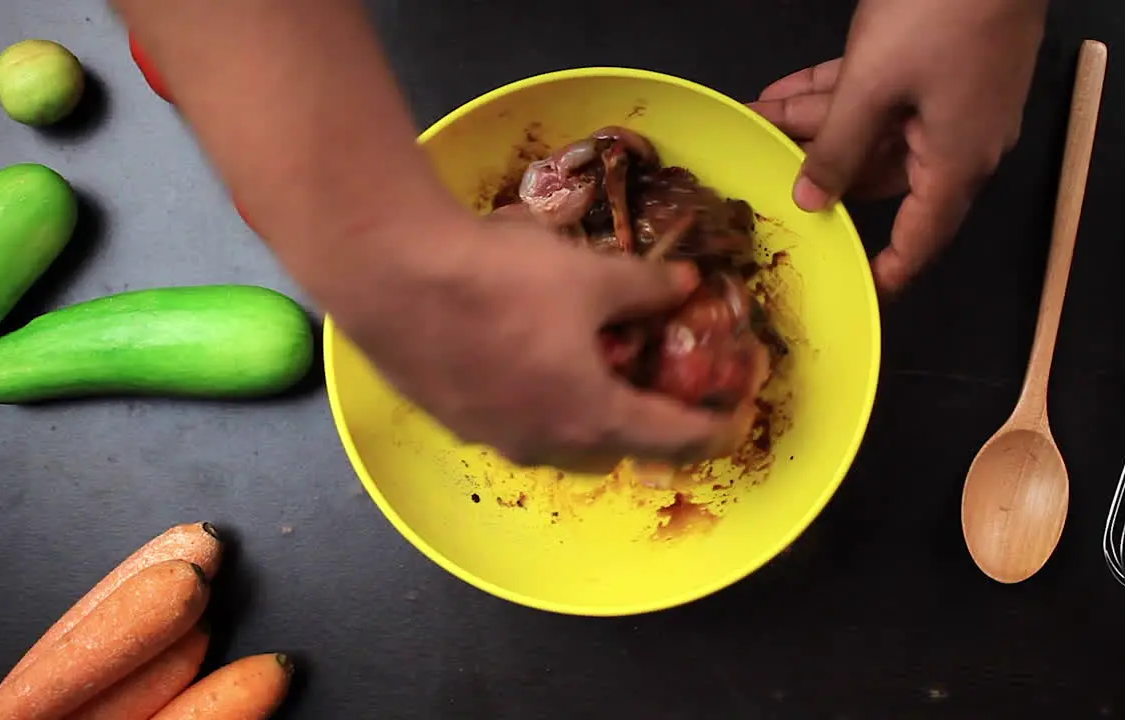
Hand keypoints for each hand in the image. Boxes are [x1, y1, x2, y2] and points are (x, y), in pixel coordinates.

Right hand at [330, 211, 736, 473]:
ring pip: (557, 442)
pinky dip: (535, 402)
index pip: (673, 438)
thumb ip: (647, 287)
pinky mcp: (451, 420)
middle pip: (612, 449)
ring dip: (584, 416)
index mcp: (591, 415)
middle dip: (643, 425)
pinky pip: (512, 424)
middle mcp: (543, 443)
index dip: (713, 429)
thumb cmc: (503, 279)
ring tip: (590, 372)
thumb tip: (686, 284)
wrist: (390, 274)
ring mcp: (492, 438)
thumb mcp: (592, 275)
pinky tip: (525, 359)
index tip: (734, 420)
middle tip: (656, 387)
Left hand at [749, 0, 1046, 294]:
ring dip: (818, 124)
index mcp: (955, 164)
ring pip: (874, 128)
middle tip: (764, 166)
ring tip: (760, 117)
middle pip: (880, 175)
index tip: (856, 287)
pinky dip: (840, 94)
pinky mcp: (944, 65)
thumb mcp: (872, 86)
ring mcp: (952, 101)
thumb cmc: (940, 16)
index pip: (921, 239)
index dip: (888, 269)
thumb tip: (811, 198)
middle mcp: (959, 142)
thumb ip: (837, 147)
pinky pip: (884, 93)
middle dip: (819, 169)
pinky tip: (787, 91)